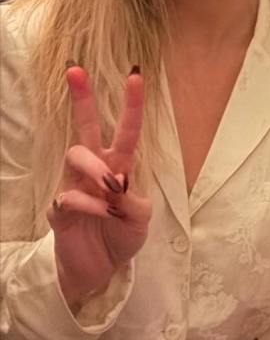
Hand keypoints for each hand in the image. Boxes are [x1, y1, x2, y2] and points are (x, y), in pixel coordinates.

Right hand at [50, 66, 150, 306]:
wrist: (100, 269)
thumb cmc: (122, 236)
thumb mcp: (141, 218)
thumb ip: (134, 199)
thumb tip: (117, 183)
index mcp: (120, 165)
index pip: (126, 130)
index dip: (131, 103)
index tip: (135, 74)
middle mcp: (96, 169)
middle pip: (85, 127)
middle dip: (82, 98)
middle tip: (76, 69)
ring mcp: (74, 185)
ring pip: (75, 153)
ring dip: (97, 167)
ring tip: (113, 186)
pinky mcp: (59, 208)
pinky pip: (70, 194)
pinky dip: (91, 203)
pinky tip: (102, 214)